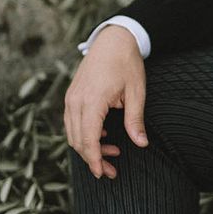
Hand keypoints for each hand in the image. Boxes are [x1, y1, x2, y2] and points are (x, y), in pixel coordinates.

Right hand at [64, 25, 147, 178]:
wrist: (113, 40)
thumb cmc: (126, 64)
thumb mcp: (136, 92)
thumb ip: (135, 120)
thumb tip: (141, 143)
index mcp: (92, 100)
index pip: (88, 139)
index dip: (94, 159)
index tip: (104, 173)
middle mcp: (76, 101)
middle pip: (77, 140)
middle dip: (93, 159)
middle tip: (112, 171)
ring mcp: (71, 98)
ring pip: (73, 133)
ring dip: (89, 147)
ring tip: (112, 153)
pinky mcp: (72, 96)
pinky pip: (72, 122)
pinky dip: (84, 134)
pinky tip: (103, 137)